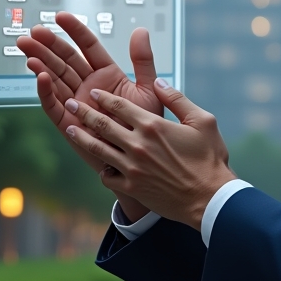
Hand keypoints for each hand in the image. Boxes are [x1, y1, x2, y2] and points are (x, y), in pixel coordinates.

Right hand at [16, 14, 158, 218]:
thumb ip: (143, 61)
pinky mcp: (68, 122)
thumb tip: (140, 30)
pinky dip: (46, 90)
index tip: (60, 16)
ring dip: (40, 63)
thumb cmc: (146, 125)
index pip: (87, 47)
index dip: (74, 31)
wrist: (142, 159)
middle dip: (49, 44)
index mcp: (107, 74)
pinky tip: (39, 75)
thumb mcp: (148, 89)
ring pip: (55, 78)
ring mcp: (76, 102)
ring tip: (27, 47)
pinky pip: (54, 104)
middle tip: (33, 31)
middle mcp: (88, 85)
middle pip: (65, 60)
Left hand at [63, 82, 235, 230]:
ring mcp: (131, 168)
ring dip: (81, 137)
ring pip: (98, 149)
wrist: (209, 199)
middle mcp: (137, 145)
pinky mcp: (131, 187)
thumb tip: (159, 81)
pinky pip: (107, 176)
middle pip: (102, 124)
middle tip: (71, 104)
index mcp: (152, 125)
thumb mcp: (202, 121)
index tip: (93, 93)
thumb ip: (177, 99)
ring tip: (70, 129)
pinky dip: (103, 169)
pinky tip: (102, 165)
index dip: (104, 97)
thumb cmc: (210, 159)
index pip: (119, 106)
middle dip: (83, 112)